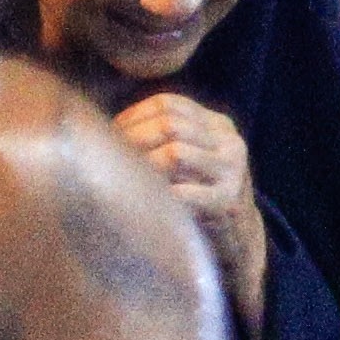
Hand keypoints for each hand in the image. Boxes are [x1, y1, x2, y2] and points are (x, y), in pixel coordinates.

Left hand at [114, 96, 259, 326]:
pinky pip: (182, 192)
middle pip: (170, 125)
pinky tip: (146, 202)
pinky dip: (158, 195)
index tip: (112, 137)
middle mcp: (231, 143)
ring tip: (129, 180)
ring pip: (176, 152)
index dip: (133, 116)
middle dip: (133, 140)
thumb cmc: (197, 191)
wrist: (238, 235)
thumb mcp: (192, 154)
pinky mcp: (227, 203)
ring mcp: (233, 172)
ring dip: (144, 166)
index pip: (169, 104)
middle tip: (112, 160)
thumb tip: (102, 127)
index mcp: (220, 125)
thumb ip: (163, 136)